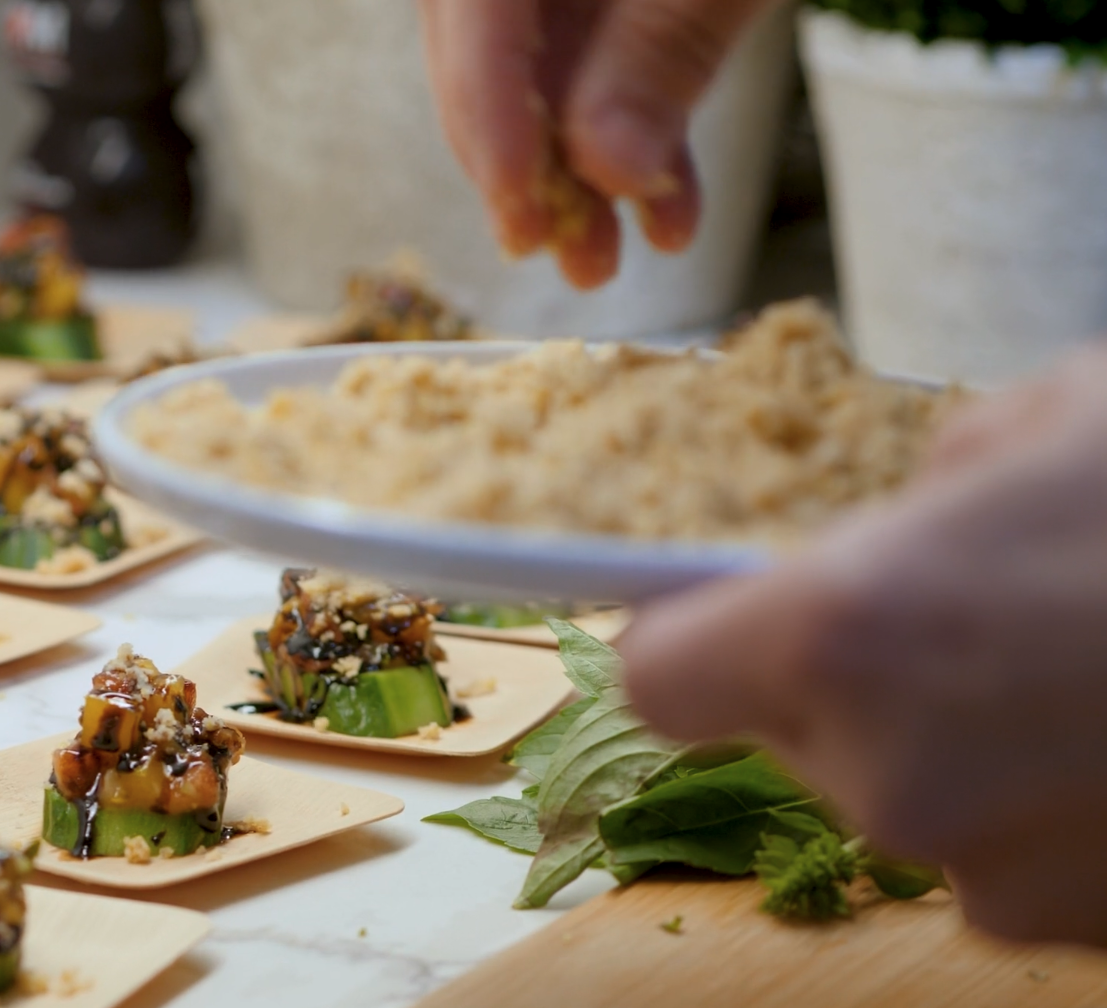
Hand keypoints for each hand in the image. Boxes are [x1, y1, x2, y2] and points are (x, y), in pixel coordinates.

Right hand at [416, 0, 783, 287]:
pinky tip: (665, 210)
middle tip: (549, 246)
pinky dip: (632, 135)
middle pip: (482, 43)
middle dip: (523, 159)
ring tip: (604, 258)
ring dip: (573, 170)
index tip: (517, 200)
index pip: (474, 6)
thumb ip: (666, 45)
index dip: (485, 107)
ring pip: (538, 67)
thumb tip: (604, 165)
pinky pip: (601, 61)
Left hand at [620, 347, 1106, 944]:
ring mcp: (1003, 883)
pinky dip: (1067, 808)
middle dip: (857, 681)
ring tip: (1101, 664)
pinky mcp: (1094, 939)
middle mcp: (896, 783)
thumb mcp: (1062, 420)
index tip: (722, 612)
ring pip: (921, 808)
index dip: (691, 637)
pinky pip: (1027, 861)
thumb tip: (904, 524)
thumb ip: (935, 485)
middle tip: (981, 610)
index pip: (663, 676)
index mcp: (847, 635)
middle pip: (797, 741)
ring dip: (976, 747)